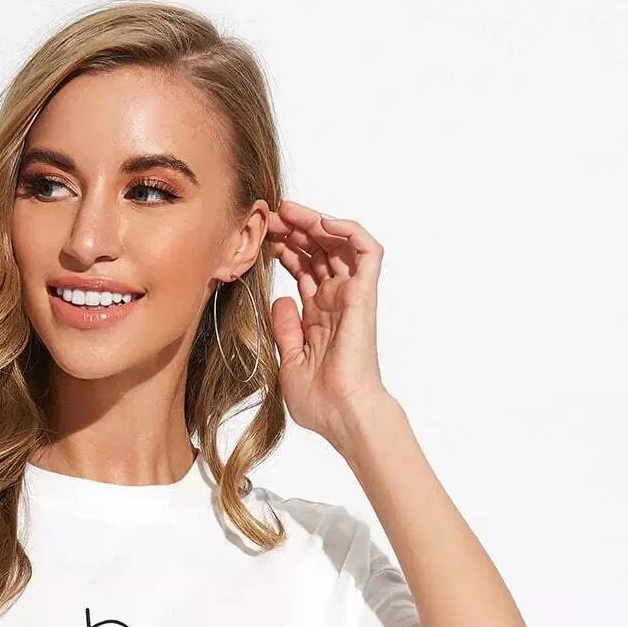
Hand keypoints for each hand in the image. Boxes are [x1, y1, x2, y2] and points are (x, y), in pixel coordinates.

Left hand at [265, 201, 389, 439]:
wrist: (342, 415)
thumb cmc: (320, 402)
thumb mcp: (288, 361)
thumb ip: (285, 330)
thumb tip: (280, 300)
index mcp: (318, 317)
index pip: (303, 269)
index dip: (284, 248)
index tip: (260, 236)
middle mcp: (335, 302)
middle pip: (317, 251)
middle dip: (293, 229)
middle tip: (268, 215)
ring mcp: (351, 297)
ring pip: (338, 244)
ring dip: (315, 222)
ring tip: (287, 211)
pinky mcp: (364, 295)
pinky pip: (367, 251)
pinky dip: (348, 231)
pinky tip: (322, 223)